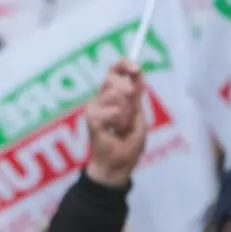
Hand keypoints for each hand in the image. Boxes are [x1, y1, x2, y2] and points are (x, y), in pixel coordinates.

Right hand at [85, 60, 146, 187]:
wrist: (117, 166)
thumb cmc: (127, 145)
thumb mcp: (139, 116)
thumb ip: (137, 96)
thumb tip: (136, 73)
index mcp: (112, 96)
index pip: (115, 71)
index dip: (124, 64)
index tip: (135, 68)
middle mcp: (100, 99)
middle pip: (112, 78)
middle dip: (127, 93)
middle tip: (129, 113)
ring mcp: (94, 109)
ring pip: (114, 93)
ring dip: (126, 111)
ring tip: (122, 127)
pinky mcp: (91, 119)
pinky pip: (113, 110)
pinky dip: (119, 121)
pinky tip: (114, 131)